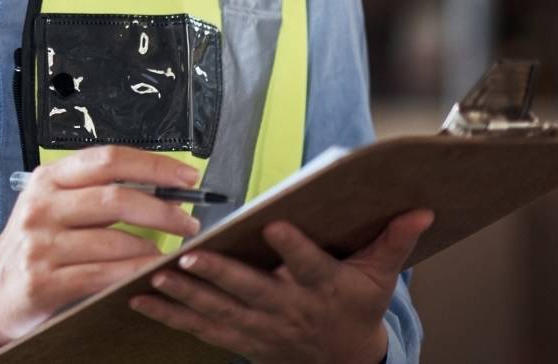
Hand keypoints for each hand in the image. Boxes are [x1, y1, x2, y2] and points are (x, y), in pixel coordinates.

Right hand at [0, 146, 204, 356]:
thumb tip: (159, 188)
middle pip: (115, 197)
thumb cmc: (32, 246)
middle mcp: (42, 206)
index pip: (107, 159)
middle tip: (188, 221)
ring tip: (173, 253)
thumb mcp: (53, 206)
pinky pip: (103, 274)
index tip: (185, 174)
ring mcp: (41, 243)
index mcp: (48, 179)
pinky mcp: (44, 280)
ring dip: (153, 248)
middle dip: (162, 210)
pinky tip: (149, 273)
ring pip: (114, 240)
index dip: (152, 164)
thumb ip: (95, 194)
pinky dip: (134, 273)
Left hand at [129, 208, 432, 362]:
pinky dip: (169, 316)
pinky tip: (138, 299)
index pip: (309, 266)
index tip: (275, 226)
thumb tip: (419, 209)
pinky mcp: (240, 338)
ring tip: (155, 276)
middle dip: (221, 275)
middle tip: (191, 258)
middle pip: (253, 291)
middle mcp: (289, 309)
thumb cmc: (356, 308)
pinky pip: (200, 328)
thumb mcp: (380, 276)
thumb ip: (392, 241)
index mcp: (323, 288)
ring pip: (219, 312)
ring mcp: (261, 328)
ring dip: (185, 296)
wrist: (344, 362)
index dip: (294, 248)